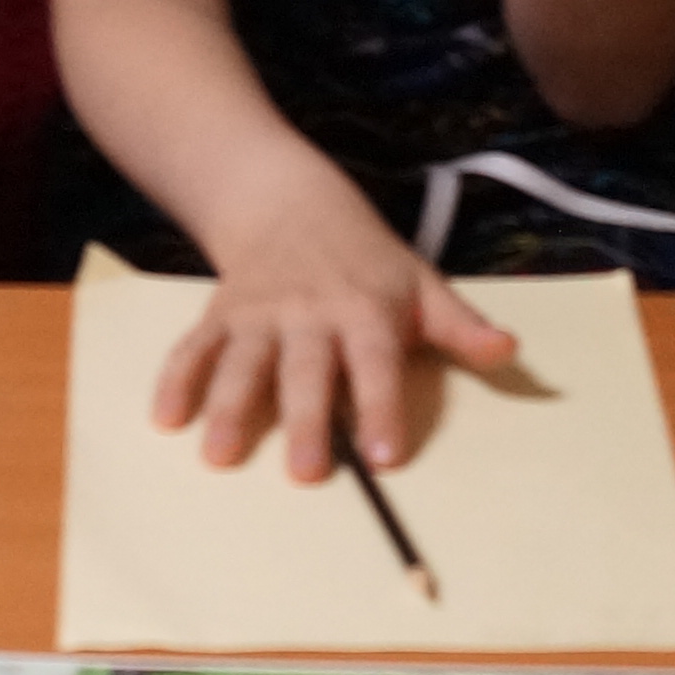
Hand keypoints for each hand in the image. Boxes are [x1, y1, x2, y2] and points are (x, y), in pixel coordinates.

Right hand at [152, 182, 522, 480]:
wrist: (287, 201)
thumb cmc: (366, 259)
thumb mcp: (420, 284)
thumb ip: (460, 326)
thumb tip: (508, 351)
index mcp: (365, 311)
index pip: (376, 364)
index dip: (381, 409)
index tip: (386, 458)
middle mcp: (308, 313)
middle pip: (306, 370)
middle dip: (305, 420)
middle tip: (306, 473)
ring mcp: (258, 314)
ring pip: (241, 362)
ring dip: (228, 407)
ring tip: (218, 455)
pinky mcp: (220, 315)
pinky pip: (192, 348)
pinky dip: (175, 380)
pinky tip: (166, 418)